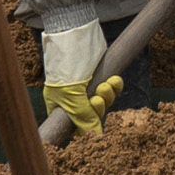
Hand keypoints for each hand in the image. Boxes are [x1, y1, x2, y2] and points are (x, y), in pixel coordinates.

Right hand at [37, 15, 124, 139]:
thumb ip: (84, 118)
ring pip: (103, 101)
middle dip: (98, 108)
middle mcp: (72, 98)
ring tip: (105, 85)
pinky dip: (115, 85)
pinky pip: (111, 87)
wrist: (72, 38)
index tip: (93, 133)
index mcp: (59, 107)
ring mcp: (87, 86)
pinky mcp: (100, 74)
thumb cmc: (65, 70)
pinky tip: (114, 79)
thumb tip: (96, 136)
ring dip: (108, 95)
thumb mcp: (72, 98)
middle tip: (97, 98)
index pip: (74, 128)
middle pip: (92, 115)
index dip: (85, 131)